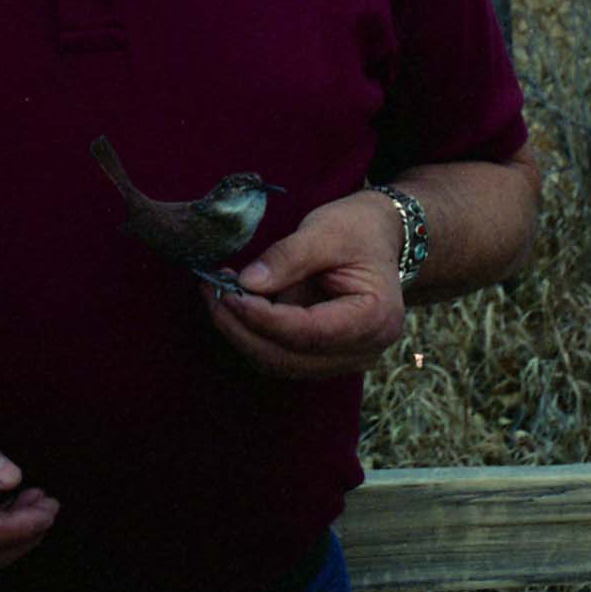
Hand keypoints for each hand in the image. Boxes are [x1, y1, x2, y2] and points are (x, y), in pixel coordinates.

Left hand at [205, 190, 406, 378]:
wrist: (379, 236)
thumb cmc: (357, 229)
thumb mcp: (325, 231)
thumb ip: (288, 257)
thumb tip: (247, 284)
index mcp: (375, 318)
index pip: (310, 332)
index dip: (265, 319)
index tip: (231, 295)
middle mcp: (363, 350)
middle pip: (290, 357)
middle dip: (243, 329)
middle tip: (211, 292)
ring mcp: (344, 359)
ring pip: (280, 362)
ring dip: (242, 334)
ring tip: (216, 295)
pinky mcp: (324, 356)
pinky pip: (281, 355)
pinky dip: (253, 334)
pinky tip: (234, 305)